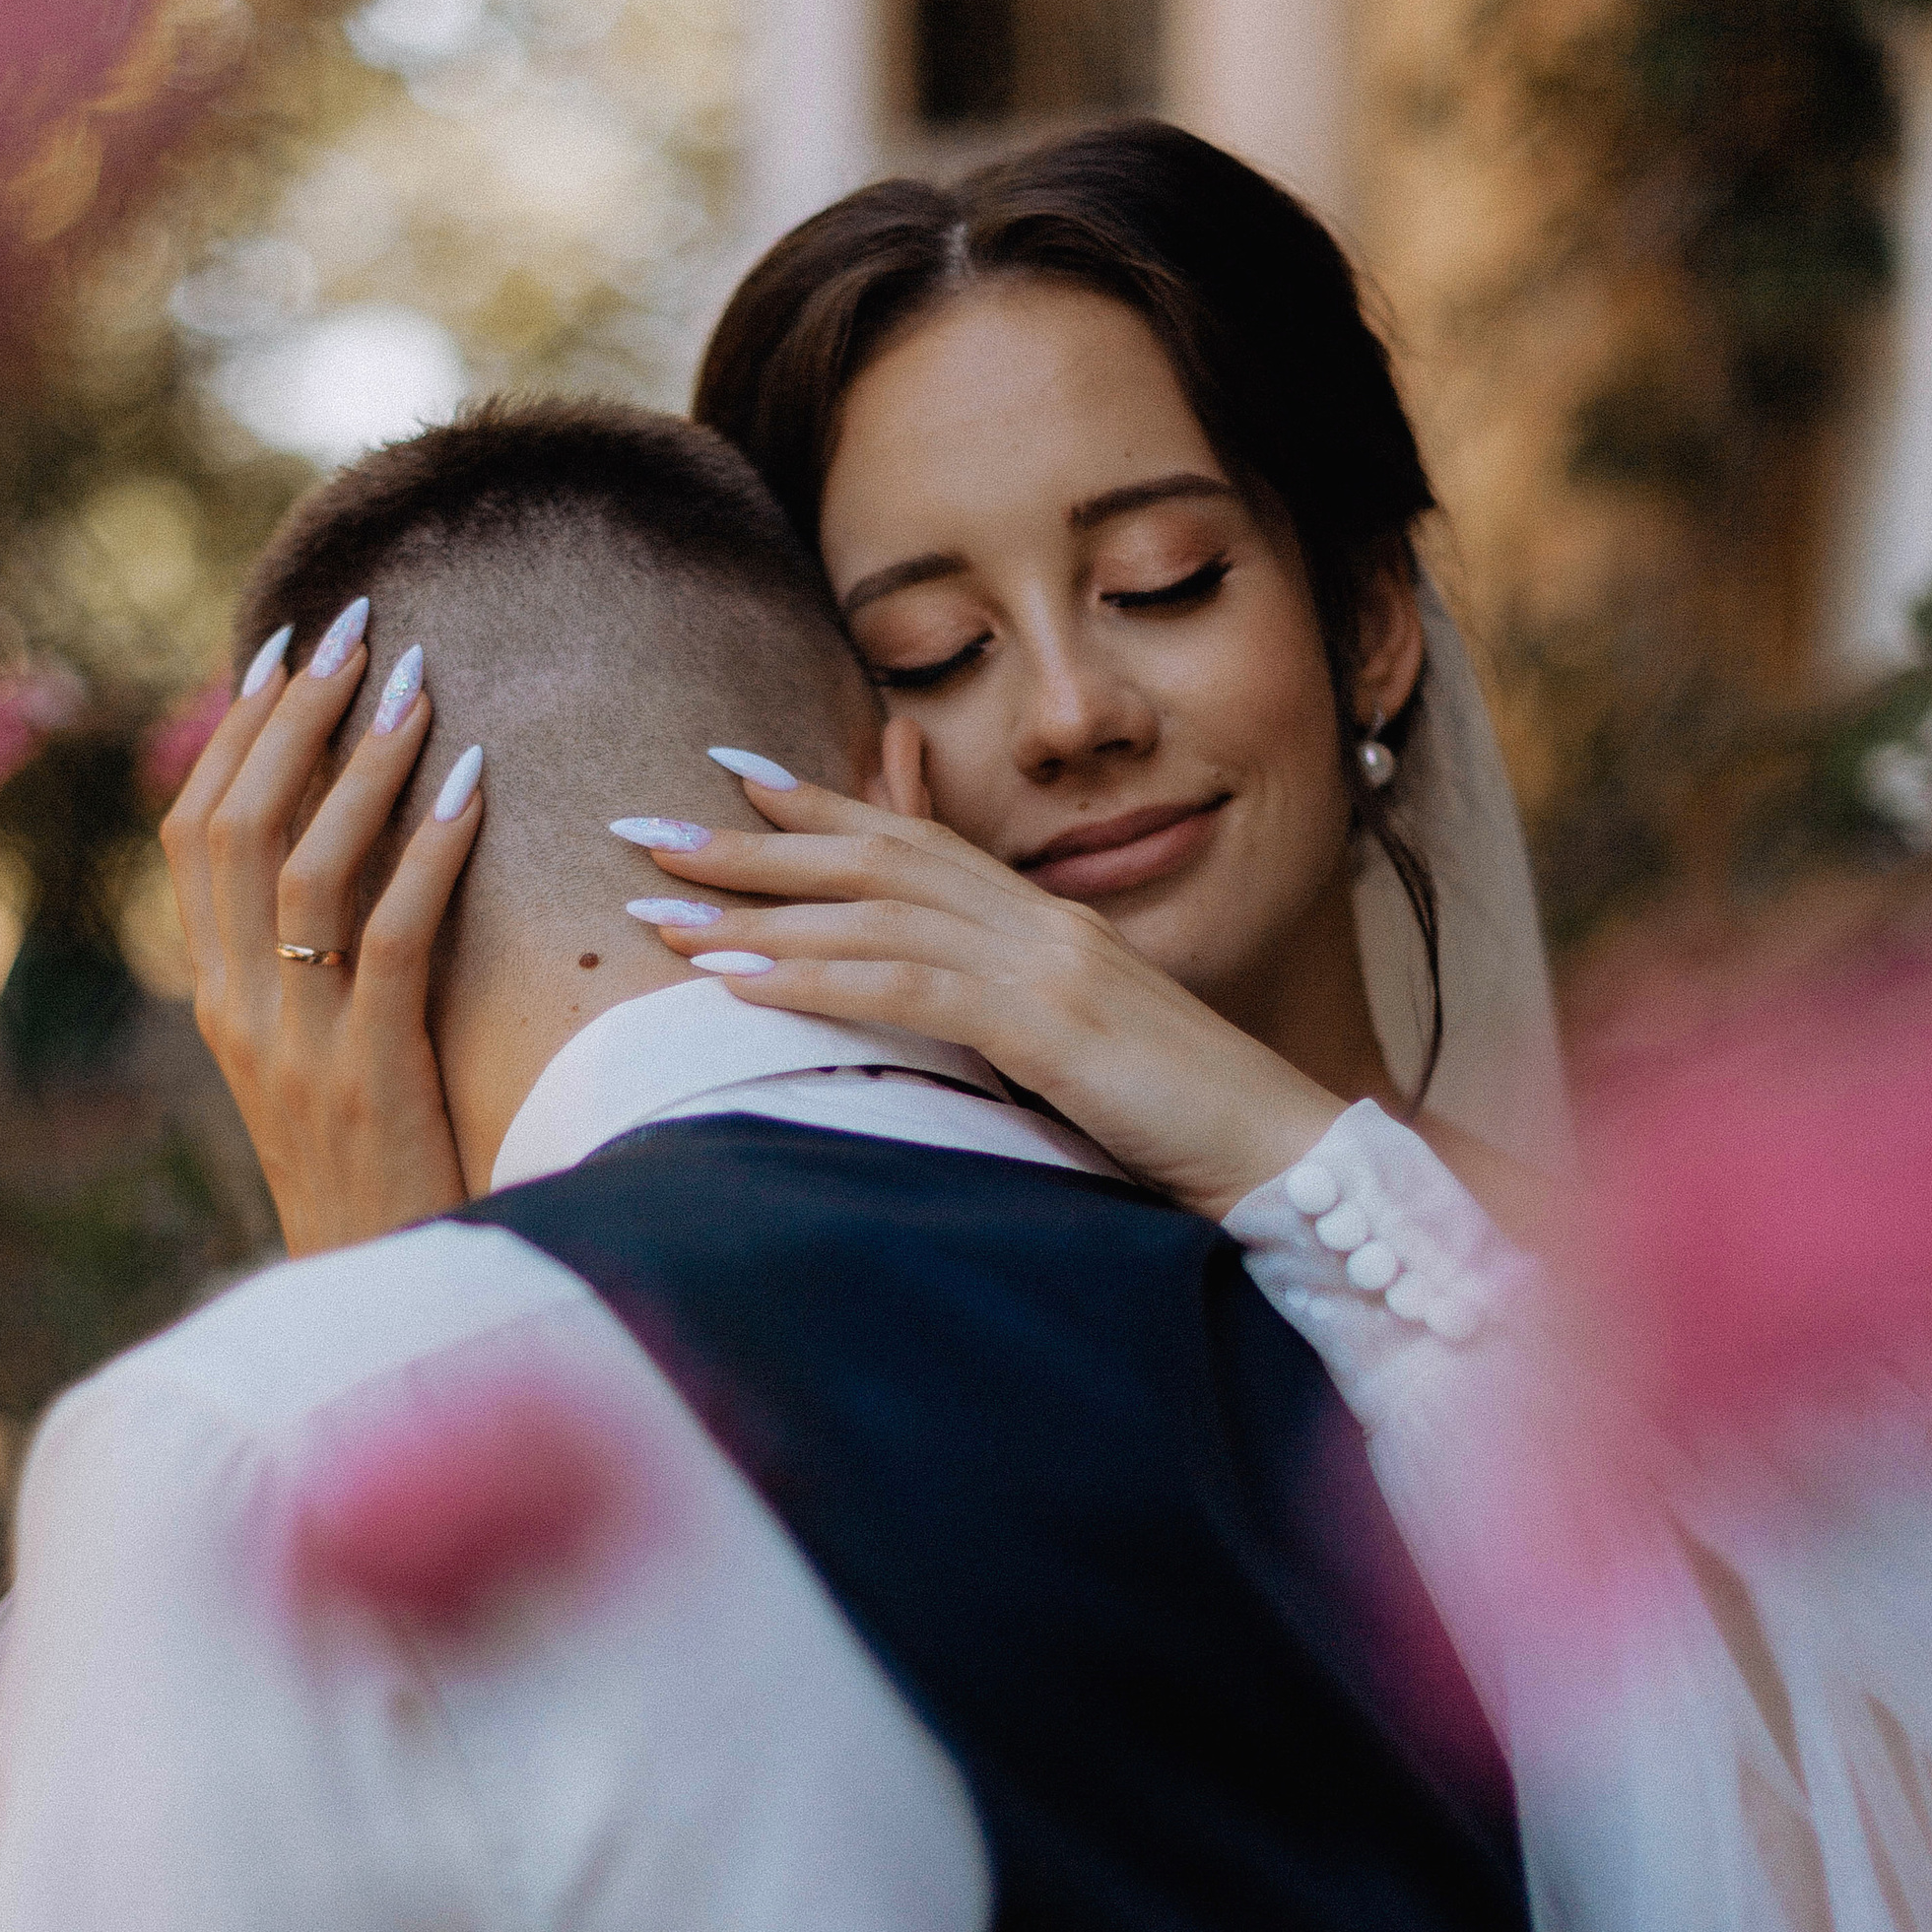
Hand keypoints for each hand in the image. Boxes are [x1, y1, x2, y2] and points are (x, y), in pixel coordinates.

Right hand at [161, 634, 484, 1256]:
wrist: (373, 1302)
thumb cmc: (372, 1175)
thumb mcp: (320, 1061)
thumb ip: (313, 966)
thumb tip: (350, 852)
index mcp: (215, 997)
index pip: (195, 832)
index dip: (234, 733)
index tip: (282, 649)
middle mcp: (236, 1008)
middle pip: (235, 825)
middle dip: (295, 716)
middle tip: (356, 629)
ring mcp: (294, 1043)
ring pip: (304, 867)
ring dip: (363, 764)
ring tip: (418, 685)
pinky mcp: (367, 1074)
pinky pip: (390, 938)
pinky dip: (429, 853)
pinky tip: (472, 787)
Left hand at [621, 743, 1344, 1220]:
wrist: (1284, 1153)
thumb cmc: (1181, 1118)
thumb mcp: (1080, 1043)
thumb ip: (1001, 1002)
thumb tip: (927, 1000)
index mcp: (1042, 918)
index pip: (914, 838)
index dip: (818, 802)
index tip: (727, 778)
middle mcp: (1038, 918)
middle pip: (872, 858)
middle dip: (752, 845)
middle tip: (646, 832)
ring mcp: (1045, 963)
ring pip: (874, 914)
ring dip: (757, 914)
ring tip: (661, 914)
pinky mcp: (1049, 1024)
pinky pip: (909, 989)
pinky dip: (815, 980)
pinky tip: (739, 983)